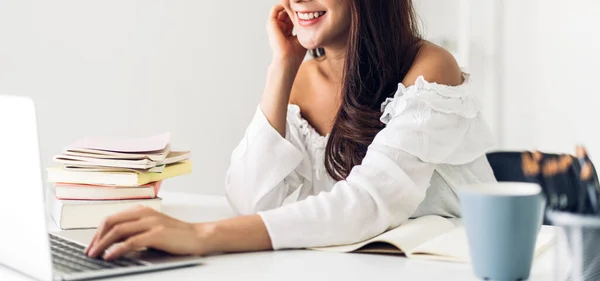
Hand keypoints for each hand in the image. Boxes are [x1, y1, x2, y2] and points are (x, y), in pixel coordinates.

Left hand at [85, 206, 208, 259]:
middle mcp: (145, 213)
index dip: (98, 232)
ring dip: (103, 244)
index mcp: (143, 211)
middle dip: (97, 238)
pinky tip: (111, 256)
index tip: (92, 244)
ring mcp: (151, 223)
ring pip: (118, 230)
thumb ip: (136, 230)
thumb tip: (114, 242)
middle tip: (90, 251)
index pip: (113, 218)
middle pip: (112, 222)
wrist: (198, 236)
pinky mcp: (157, 234)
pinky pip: (131, 241)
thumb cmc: (177, 235)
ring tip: (95, 255)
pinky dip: (117, 249)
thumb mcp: (153, 228)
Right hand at [267, 4, 306, 66]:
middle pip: (286, 13)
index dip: (297, 12)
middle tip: (301, 3)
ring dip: (289, 6)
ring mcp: (275, 27)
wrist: (287, 61)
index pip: (291, 18)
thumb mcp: (301, 35)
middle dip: (293, 8)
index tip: (305, 8)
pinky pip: (275, 9)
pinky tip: (291, 5)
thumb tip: (308, 14)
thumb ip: (301, 25)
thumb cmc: (295, 53)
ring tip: (296, 4)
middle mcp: (279, 29)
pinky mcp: (271, 24)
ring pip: (281, 10)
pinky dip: (282, 5)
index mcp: (287, 32)